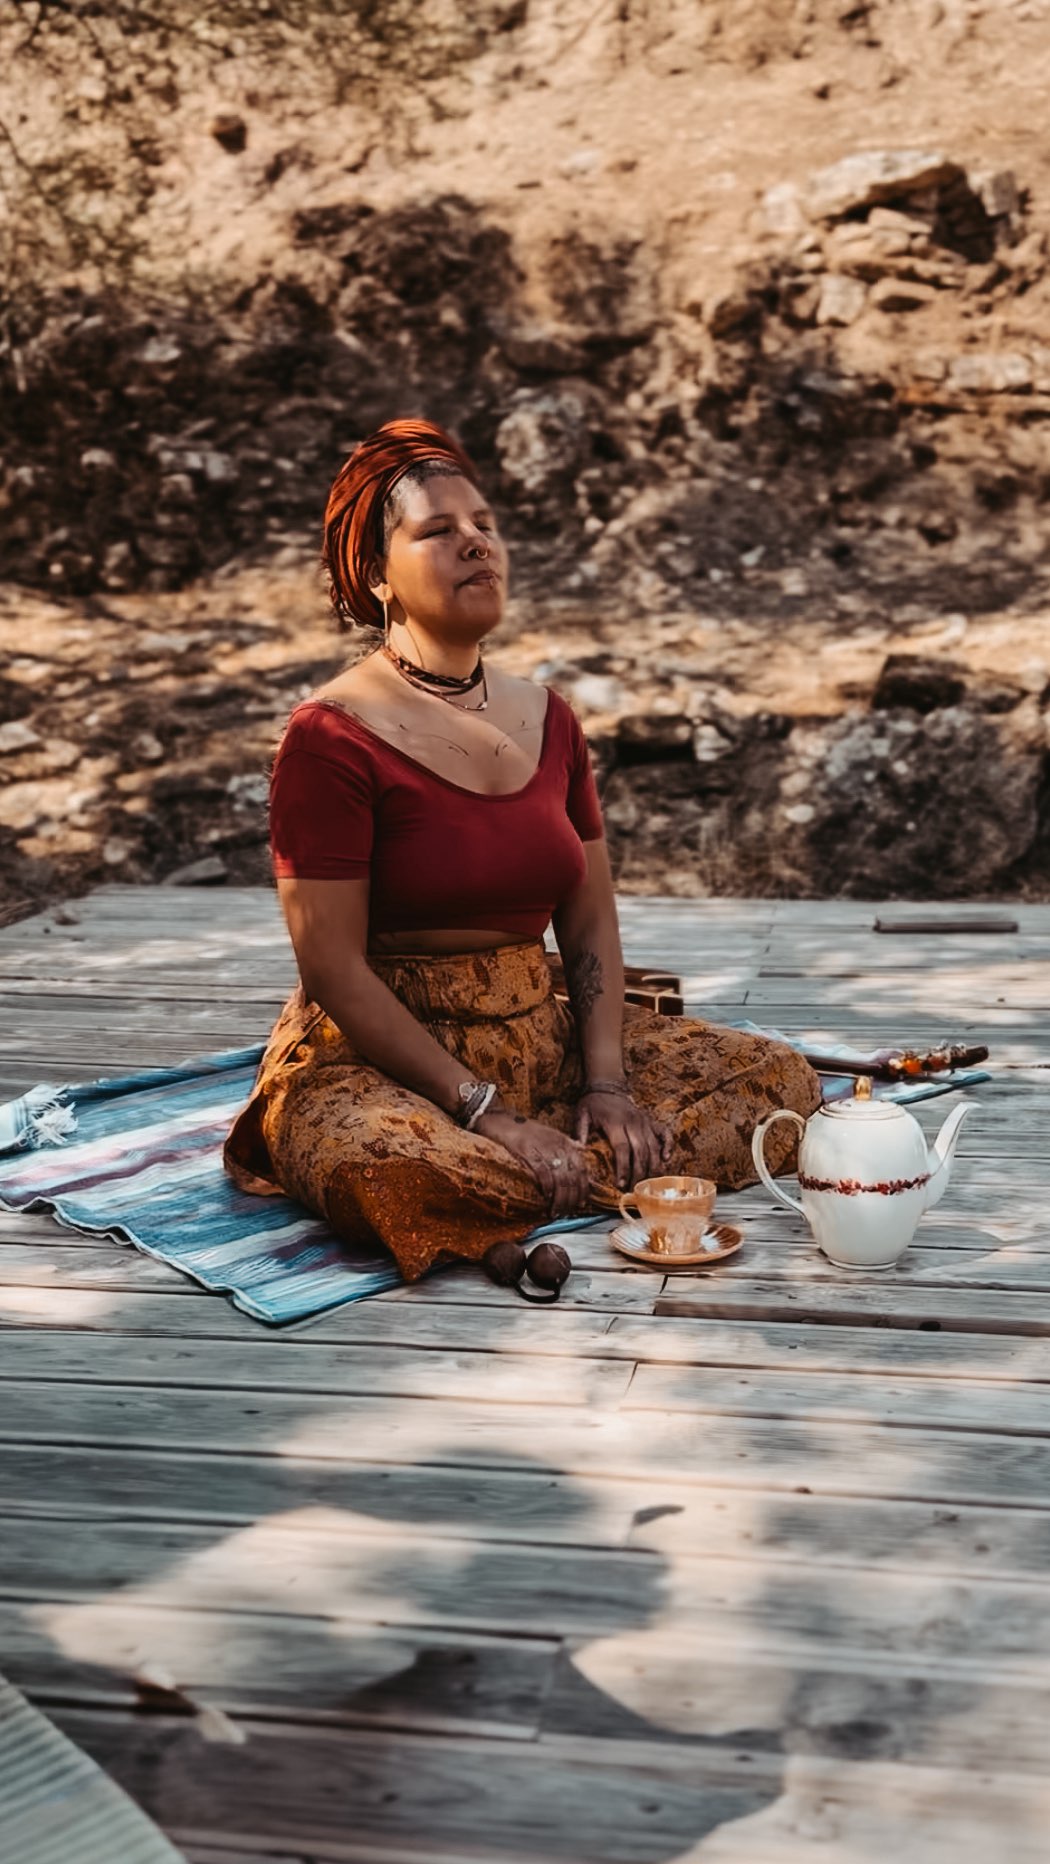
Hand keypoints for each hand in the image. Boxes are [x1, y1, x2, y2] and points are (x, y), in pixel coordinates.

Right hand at [473, 1110, 590, 1219]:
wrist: (499, 1118)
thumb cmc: (523, 1129)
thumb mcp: (550, 1134)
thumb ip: (566, 1144)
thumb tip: (582, 1151)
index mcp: (564, 1142)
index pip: (582, 1169)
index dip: (583, 1189)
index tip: (581, 1203)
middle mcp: (557, 1145)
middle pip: (572, 1178)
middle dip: (571, 1199)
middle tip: (567, 1212)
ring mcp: (542, 1148)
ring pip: (560, 1179)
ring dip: (560, 1199)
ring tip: (556, 1211)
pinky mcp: (527, 1152)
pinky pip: (542, 1174)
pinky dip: (546, 1189)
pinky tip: (546, 1198)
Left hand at [574, 1088, 672, 1189]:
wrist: (608, 1084)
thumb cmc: (593, 1103)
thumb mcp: (581, 1115)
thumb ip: (579, 1132)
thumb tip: (577, 1151)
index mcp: (615, 1123)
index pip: (622, 1149)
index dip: (623, 1168)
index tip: (620, 1185)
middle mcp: (633, 1123)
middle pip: (641, 1151)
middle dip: (639, 1173)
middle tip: (635, 1190)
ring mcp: (645, 1122)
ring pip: (654, 1147)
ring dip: (653, 1167)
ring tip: (649, 1184)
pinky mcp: (651, 1121)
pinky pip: (665, 1134)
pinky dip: (668, 1146)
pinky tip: (666, 1159)